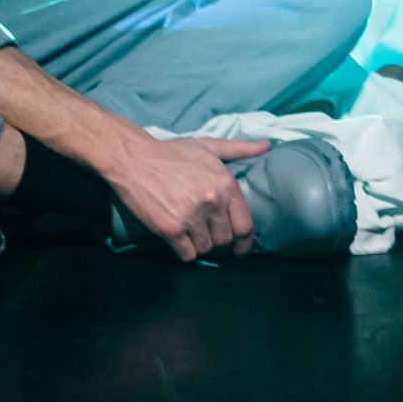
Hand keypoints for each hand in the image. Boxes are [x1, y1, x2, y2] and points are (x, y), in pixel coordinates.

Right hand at [104, 134, 269, 261]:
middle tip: (207, 235)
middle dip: (218, 241)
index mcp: (225, 184)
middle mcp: (212, 201)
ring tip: (191, 234)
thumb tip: (268, 145)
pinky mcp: (170, 229)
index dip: (245, 243)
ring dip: (200, 246)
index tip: (240, 250)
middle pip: (225, 241)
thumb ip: (240, 149)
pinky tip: (180, 241)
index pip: (245, 226)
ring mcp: (191, 217)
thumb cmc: (172, 152)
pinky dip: (185, 252)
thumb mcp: (209, 146)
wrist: (134, 159)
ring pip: (206, 249)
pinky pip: (187, 255)